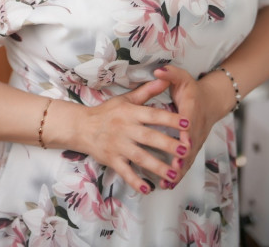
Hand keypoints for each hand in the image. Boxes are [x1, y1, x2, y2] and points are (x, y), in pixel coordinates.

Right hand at [76, 77, 190, 195]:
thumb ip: (147, 91)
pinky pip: (125, 172)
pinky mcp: (112, 160)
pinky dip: (135, 181)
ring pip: (140, 157)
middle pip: (149, 137)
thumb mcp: (126, 99)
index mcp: (130, 112)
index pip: (153, 115)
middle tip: (186, 150)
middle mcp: (125, 128)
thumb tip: (165, 78)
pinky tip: (147, 189)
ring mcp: (118, 145)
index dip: (169, 119)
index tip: (187, 123)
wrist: (82, 127)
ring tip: (174, 174)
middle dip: (168, 144)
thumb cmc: (108, 112)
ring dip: (157, 167)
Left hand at [153, 65, 226, 187]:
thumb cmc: (191, 89)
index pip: (190, 122)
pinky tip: (167, 185)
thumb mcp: (182, 77)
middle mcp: (195, 128)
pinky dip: (178, 175)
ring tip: (167, 182)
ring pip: (188, 158)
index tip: (182, 141)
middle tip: (173, 168)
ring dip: (179, 171)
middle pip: (190, 145)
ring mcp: (194, 141)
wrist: (210, 102)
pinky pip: (185, 164)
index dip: (187, 132)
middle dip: (182, 157)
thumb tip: (158, 70)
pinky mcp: (191, 149)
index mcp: (191, 110)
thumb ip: (170, 73)